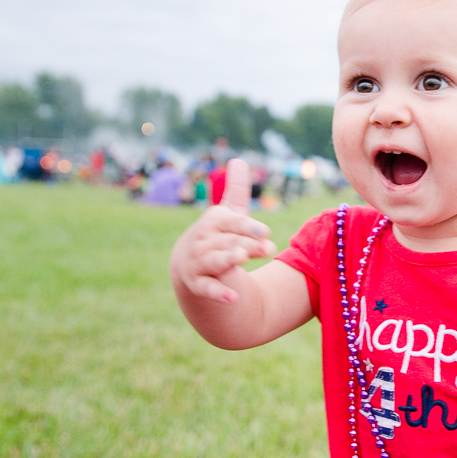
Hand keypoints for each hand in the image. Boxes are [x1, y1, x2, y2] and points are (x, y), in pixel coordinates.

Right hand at [170, 158, 276, 303]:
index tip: (265, 232)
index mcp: (214, 222)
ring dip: (228, 259)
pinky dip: (219, 293)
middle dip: (247, 245)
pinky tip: (233, 298)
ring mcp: (199, 262)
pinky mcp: (198, 284)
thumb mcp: (227, 214)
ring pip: (216, 261)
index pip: (233, 222)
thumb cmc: (216, 236)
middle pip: (229, 242)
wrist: (188, 266)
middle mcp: (204, 240)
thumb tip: (238, 159)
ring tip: (240, 259)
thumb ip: (235, 190)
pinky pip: (208, 289)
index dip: (248, 227)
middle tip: (268, 249)